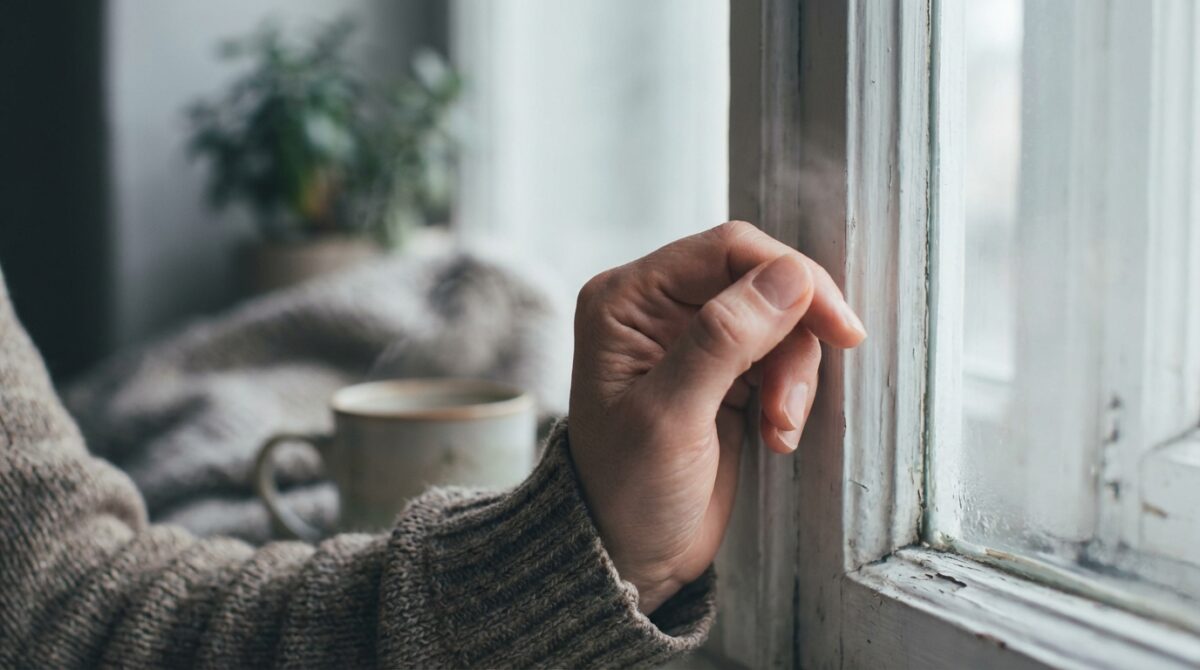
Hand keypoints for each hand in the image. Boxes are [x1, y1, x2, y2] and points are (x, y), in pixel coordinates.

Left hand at [568, 221, 866, 612]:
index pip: (726, 250)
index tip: (838, 326)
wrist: (630, 554)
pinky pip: (780, 357)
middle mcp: (657, 307)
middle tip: (791, 403)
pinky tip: (775, 437)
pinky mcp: (722, 372)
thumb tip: (790, 273)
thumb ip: (724, 339)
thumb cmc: (628, 490)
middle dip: (792, 339)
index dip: (791, 276)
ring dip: (793, 376)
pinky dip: (790, 395)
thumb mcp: (671, 416)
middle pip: (761, 281)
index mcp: (626, 299)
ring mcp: (692, 338)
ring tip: (778, 430)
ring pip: (779, 321)